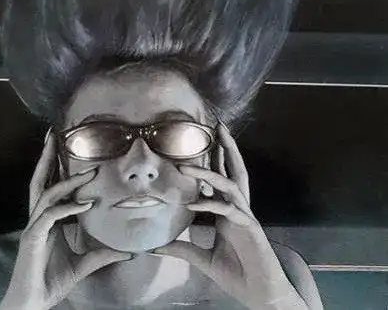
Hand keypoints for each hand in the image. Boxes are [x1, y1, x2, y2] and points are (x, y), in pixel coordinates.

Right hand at [0, 131, 131, 309]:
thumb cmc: (51, 282)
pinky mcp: (33, 240)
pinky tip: (86, 204)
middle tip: (52, 134)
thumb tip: (129, 252)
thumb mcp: (83, 265)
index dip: (54, 166)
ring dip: (67, 182)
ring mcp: (33, 228)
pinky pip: (50, 217)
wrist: (32, 304)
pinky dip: (68, 208)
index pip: (49, 185)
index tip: (62, 146)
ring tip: (89, 172)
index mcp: (46, 220)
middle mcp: (38, 219)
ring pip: (47, 195)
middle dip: (45, 157)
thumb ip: (102, 255)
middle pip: (39, 181)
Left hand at [153, 124, 307, 309]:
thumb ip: (183, 248)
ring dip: (211, 172)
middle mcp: (238, 209)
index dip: (215, 159)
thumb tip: (156, 245)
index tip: (204, 140)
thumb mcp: (202, 259)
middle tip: (218, 125)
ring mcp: (245, 217)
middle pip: (235, 171)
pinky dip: (212, 205)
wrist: (261, 296)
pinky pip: (230, 212)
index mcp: (228, 211)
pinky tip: (194, 204)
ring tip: (188, 164)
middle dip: (227, 148)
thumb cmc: (237, 274)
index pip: (222, 178)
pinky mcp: (250, 230)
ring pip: (231, 186)